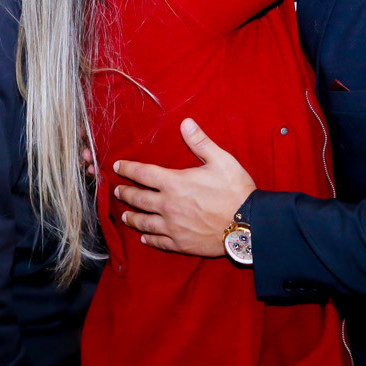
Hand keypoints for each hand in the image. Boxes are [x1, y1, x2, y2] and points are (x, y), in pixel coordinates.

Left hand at [113, 118, 255, 256]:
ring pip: (144, 222)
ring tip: (124, 215)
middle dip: (125, 193)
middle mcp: (168, 205)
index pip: (143, 173)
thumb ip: (200, 142)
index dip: (127, 169)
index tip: (117, 166)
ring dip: (132, 217)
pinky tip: (144, 237)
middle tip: (117, 191)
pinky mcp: (180, 244)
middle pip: (138, 198)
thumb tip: (185, 122)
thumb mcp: (221, 160)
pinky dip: (149, 238)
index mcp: (174, 183)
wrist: (248, 225)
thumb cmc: (235, 190)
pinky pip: (158, 241)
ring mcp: (172, 227)